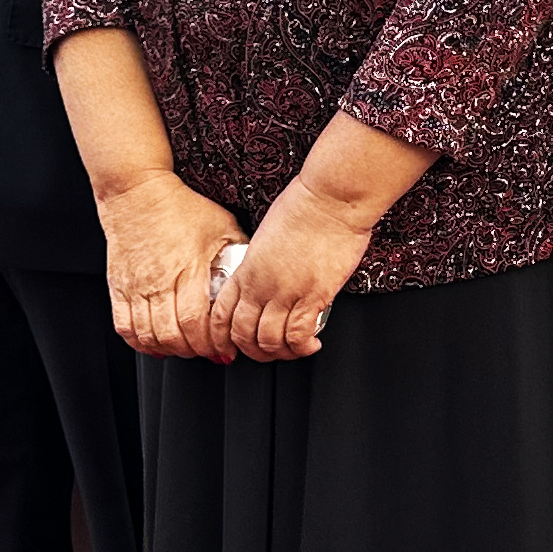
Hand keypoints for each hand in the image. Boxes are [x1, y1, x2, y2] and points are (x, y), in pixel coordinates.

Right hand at [99, 173, 243, 358]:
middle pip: (172, 336)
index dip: (211, 343)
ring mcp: (135, 286)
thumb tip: (253, 274)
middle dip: (194, 352)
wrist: (136, 192)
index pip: (196, 322)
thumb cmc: (180, 206)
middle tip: (207, 351)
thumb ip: (238, 251)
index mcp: (187, 268)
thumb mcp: (222, 225)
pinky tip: (155, 343)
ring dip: (169, 350)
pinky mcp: (118, 287)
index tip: (224, 348)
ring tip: (185, 347)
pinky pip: (124, 327)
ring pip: (148, 336)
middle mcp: (158, 281)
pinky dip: (140, 342)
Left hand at [210, 179, 373, 360]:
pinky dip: (302, 347)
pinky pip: (299, 335)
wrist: (331, 198)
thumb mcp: (266, 237)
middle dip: (251, 351)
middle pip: (243, 335)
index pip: (221, 316)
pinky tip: (310, 345)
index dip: (223, 338)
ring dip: (278, 353)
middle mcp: (262, 285)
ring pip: (269, 341)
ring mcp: (287, 291)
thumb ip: (259, 265)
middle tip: (264, 352)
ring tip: (290, 350)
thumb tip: (262, 283)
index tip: (231, 346)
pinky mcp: (314, 295)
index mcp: (246, 269)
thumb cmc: (303, 207)